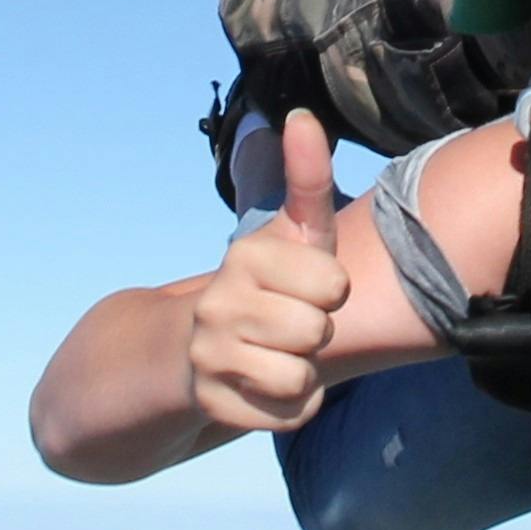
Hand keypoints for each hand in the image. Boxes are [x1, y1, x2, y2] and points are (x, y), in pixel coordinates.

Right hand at [182, 111, 350, 432]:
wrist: (196, 346)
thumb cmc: (271, 284)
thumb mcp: (295, 233)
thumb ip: (307, 178)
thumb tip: (303, 115)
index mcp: (244, 255)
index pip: (334, 286)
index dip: (331, 291)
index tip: (307, 287)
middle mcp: (217, 304)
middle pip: (317, 332)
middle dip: (316, 332)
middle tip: (289, 322)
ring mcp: (208, 356)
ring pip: (301, 377)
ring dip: (304, 370)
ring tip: (279, 352)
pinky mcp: (211, 404)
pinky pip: (289, 414)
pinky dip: (292, 406)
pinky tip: (267, 384)